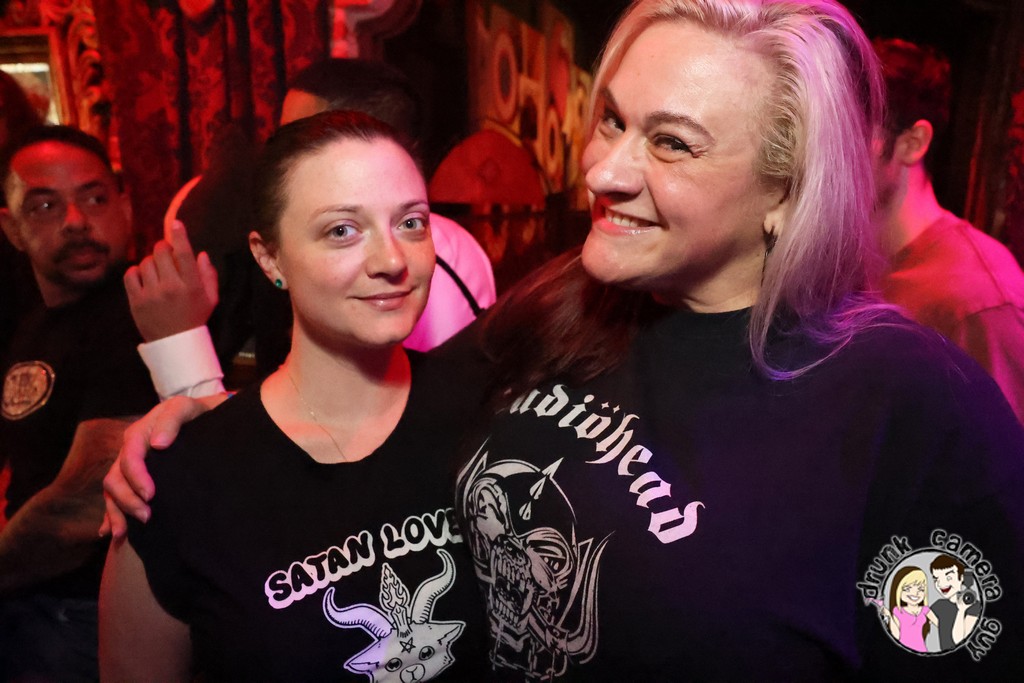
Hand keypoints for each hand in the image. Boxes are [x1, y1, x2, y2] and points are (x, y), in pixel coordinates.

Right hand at [100, 395, 219, 537]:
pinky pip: (116, 497)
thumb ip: (171, 420)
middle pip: (116, 478)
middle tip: (146, 516)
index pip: (130, 458)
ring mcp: (129, 465)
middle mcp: (129, 451)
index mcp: (138, 433)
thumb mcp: (184, 409)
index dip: (136, 478)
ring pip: (112, 490)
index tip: (150, 495)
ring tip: (124, 533)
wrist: (200, 417)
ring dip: (117, 511)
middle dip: (127, 500)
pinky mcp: (134, 477)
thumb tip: (158, 444)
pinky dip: (111, 515)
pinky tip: (111, 532)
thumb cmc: (194, 414)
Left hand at [124, 221, 218, 341]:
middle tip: (166, 254)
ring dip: (151, 263)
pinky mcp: (136, 301)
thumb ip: (208, 275)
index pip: (185, 254)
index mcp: (192, 286)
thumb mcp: (211, 298)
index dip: (180, 235)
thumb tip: (201, 253)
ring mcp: (152, 294)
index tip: (176, 223)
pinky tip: (143, 278)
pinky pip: (131, 274)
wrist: (174, 343)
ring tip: (156, 272)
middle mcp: (172, 287)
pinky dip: (136, 272)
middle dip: (163, 248)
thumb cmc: (194, 317)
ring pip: (146, 262)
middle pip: (161, 252)